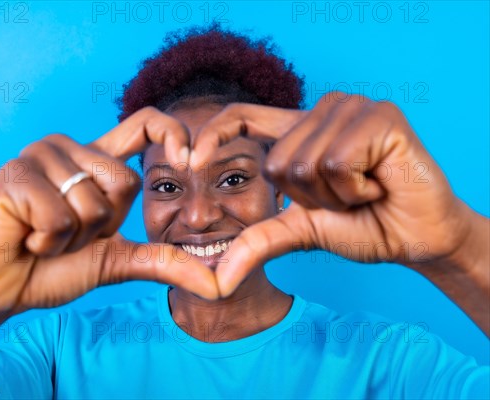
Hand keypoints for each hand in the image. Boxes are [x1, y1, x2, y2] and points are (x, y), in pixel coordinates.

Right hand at [0, 107, 217, 315]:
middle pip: (125, 182)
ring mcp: (39, 155)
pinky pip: (59, 217)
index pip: (144, 124)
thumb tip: (218, 286)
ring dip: (73, 239)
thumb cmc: (56, 268)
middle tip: (68, 234)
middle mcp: (69, 148)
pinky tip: (26, 238)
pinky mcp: (13, 173)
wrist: (3, 289)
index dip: (173, 133)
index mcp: (96, 159)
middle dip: (103, 227)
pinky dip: (48, 242)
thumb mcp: (118, 261)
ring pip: (92, 203)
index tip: (188, 160)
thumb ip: (164, 262)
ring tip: (43, 236)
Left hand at [191, 94, 473, 295]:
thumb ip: (257, 243)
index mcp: (299, 130)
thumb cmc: (361, 227)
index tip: (188, 160)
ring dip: (334, 196)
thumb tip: (217, 282)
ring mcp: (352, 107)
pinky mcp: (380, 116)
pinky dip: (354, 189)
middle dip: (308, 198)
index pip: (243, 116)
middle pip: (277, 161)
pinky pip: (337, 162)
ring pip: (306, 162)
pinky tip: (378, 184)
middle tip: (345, 198)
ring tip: (363, 191)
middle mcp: (323, 110)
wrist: (415, 238)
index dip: (214, 134)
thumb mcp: (300, 231)